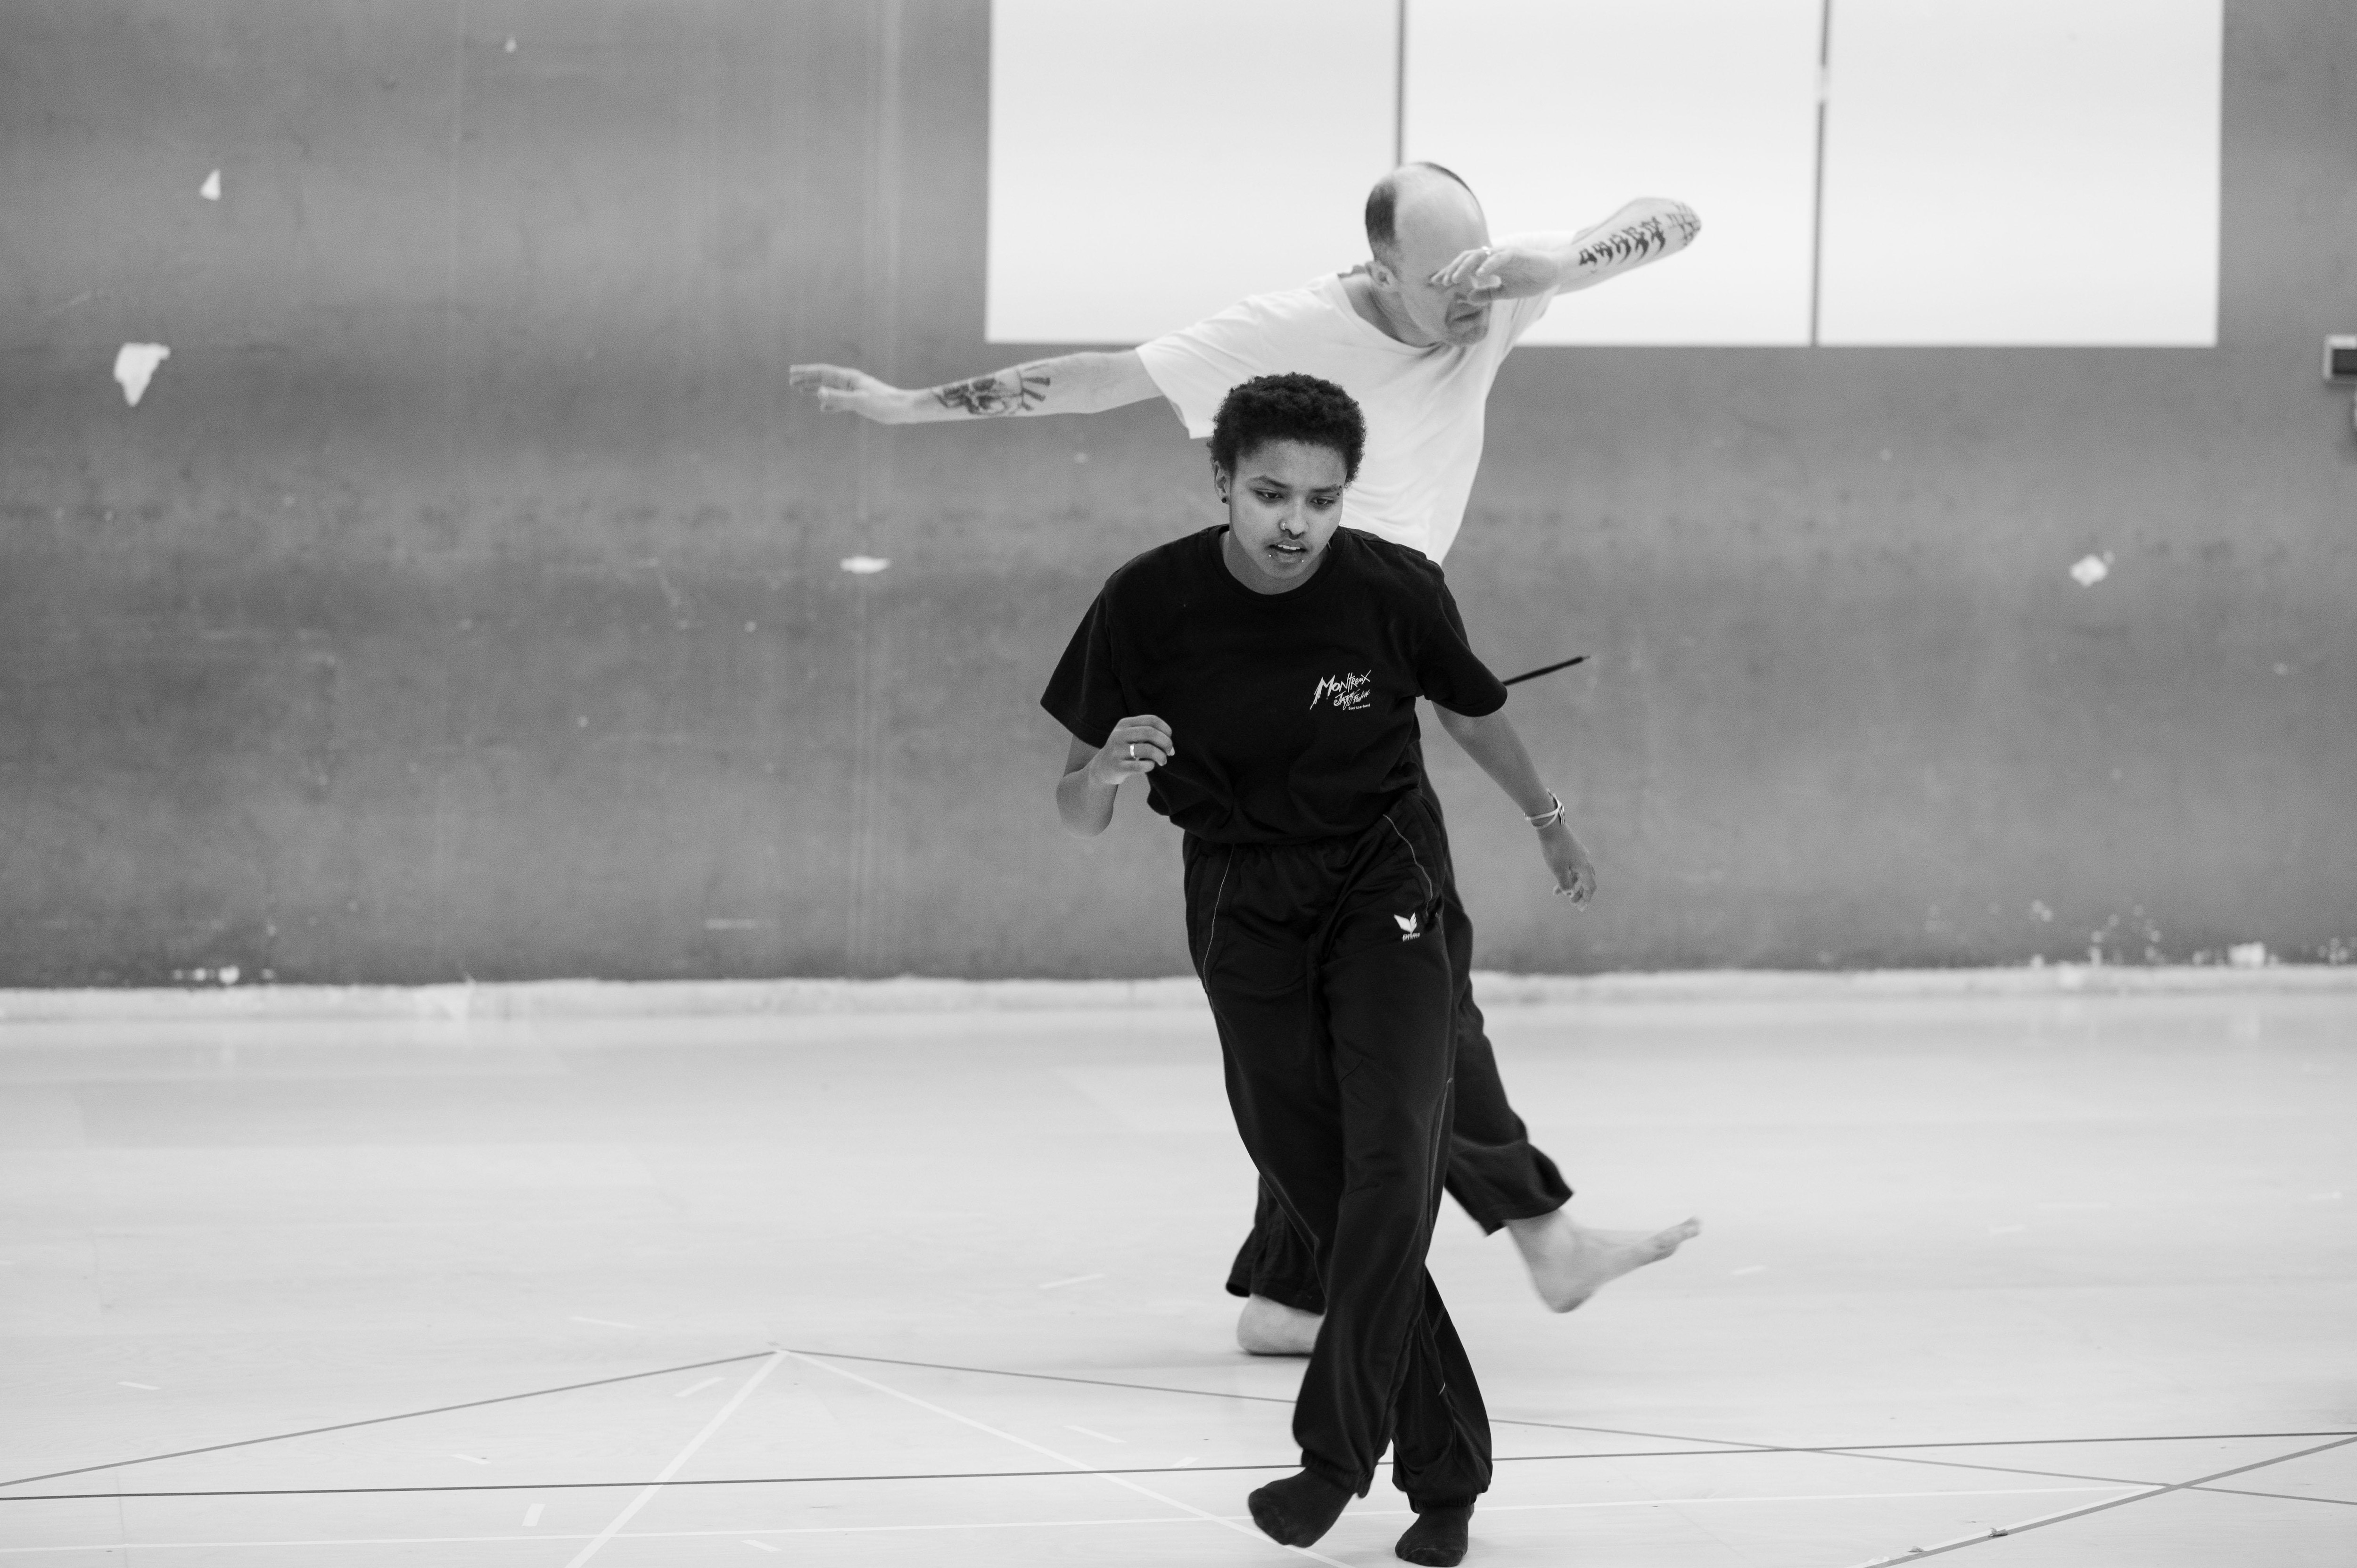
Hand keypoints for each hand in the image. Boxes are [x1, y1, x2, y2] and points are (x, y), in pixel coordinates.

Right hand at [789, 363, 912, 422]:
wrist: (903, 409)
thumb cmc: (883, 404)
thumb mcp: (859, 402)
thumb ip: (838, 398)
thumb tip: (819, 393)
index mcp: (849, 378)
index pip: (823, 372)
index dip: (806, 372)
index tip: (791, 372)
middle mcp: (851, 381)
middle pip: (824, 378)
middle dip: (807, 379)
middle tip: (791, 381)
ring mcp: (855, 390)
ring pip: (830, 388)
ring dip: (815, 389)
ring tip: (801, 391)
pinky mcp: (860, 401)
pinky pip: (839, 400)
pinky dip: (829, 403)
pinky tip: (823, 409)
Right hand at [1087, 715, 1174, 786]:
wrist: (1102, 767)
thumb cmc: (1124, 749)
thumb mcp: (1131, 735)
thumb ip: (1149, 734)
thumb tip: (1170, 745)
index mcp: (1124, 723)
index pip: (1152, 720)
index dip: (1166, 729)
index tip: (1169, 739)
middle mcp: (1119, 735)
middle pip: (1150, 732)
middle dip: (1166, 742)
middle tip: (1170, 751)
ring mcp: (1117, 751)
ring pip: (1148, 750)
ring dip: (1161, 756)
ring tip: (1162, 761)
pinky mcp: (1118, 767)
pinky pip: (1142, 766)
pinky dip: (1151, 765)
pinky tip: (1150, 765)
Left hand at [1427, 243, 1554, 300]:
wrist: (1553, 272)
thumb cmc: (1531, 280)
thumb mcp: (1504, 292)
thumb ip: (1487, 294)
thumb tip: (1468, 298)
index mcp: (1489, 264)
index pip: (1465, 266)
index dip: (1450, 273)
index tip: (1436, 283)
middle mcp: (1493, 256)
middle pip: (1466, 258)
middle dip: (1452, 269)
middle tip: (1441, 282)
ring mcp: (1503, 253)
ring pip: (1478, 255)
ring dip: (1464, 266)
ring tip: (1454, 278)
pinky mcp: (1515, 253)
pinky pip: (1498, 258)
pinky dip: (1488, 265)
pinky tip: (1479, 275)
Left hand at [1537, 820, 1597, 906]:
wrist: (1551, 827)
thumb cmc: (1555, 849)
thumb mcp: (1558, 870)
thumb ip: (1565, 884)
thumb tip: (1569, 893)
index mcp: (1585, 868)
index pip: (1590, 887)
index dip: (1586, 899)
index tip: (1580, 908)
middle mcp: (1585, 861)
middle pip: (1586, 881)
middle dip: (1579, 893)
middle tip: (1571, 903)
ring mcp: (1580, 855)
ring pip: (1578, 874)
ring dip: (1570, 885)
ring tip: (1557, 893)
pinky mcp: (1573, 850)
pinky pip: (1573, 867)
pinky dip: (1566, 875)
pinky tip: (1556, 878)